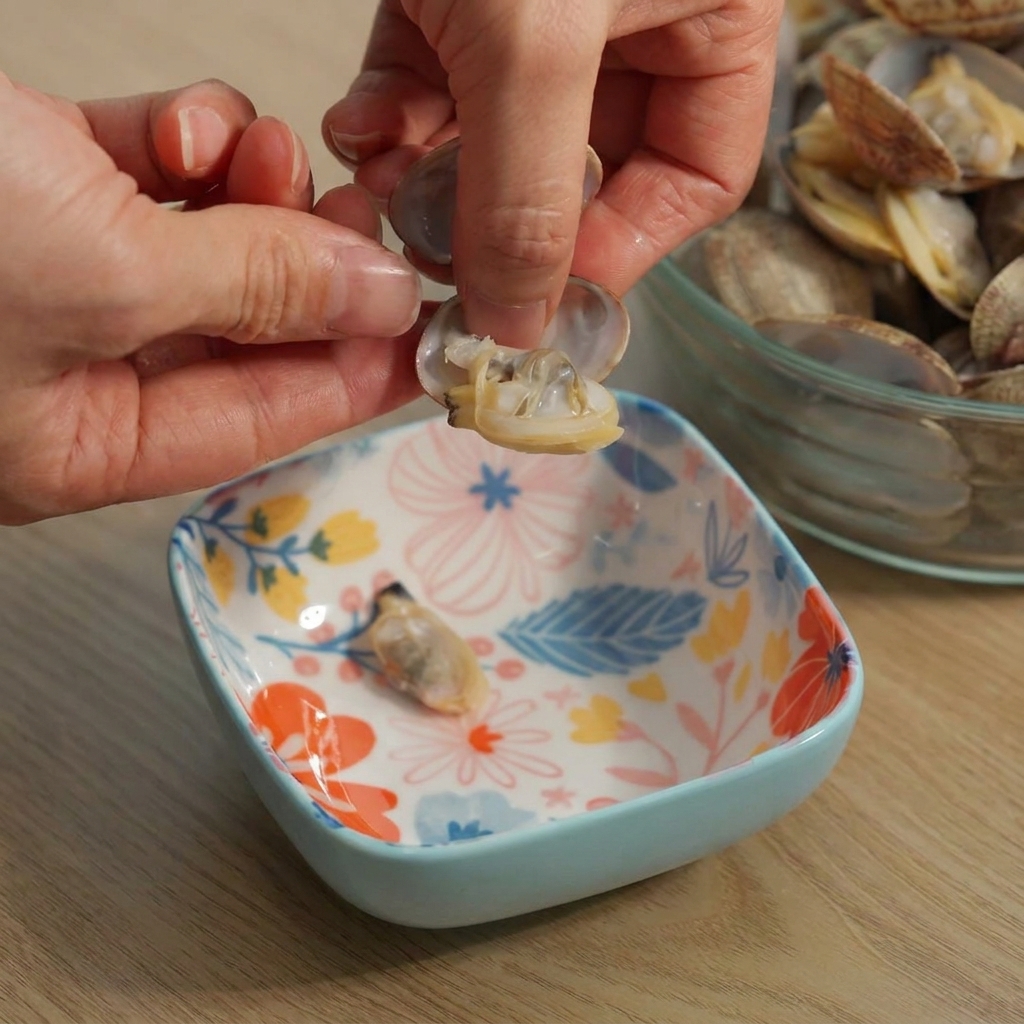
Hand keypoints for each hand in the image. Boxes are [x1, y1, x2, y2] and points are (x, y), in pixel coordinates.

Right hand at [0, 75, 424, 524]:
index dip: (354, 378)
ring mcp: (56, 276)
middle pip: (240, 332)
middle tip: (361, 225)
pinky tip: (190, 127)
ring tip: (266, 156)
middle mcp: (69, 372)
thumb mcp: (110, 278)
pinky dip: (188, 141)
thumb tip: (374, 301)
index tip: (428, 338)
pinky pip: (150, 173)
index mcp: (74, 446)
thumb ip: (254, 288)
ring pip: (204, 246)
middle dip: (306, 271)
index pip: (256, 420)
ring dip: (253, 196)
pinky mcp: (36, 184)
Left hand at [322, 0, 783, 346]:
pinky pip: (435, 79)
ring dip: (432, 175)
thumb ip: (530, 198)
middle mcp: (636, 24)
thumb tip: (517, 334)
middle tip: (437, 246)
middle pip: (582, 174)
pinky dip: (392, 113)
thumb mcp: (538, 44)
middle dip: (499, 215)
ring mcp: (546, 10)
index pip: (692, 177)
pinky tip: (359, 125)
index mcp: (712, 21)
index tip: (538, 295)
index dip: (619, 248)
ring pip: (496, 137)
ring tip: (384, 179)